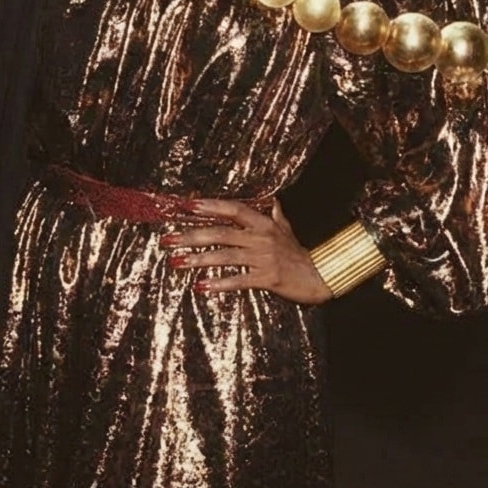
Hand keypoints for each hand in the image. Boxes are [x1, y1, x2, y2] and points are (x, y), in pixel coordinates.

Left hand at [163, 197, 332, 304]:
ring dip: (198, 259)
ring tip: (176, 262)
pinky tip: (200, 286)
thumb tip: (274, 200)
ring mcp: (263, 258)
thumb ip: (276, 215)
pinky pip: (238, 280)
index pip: (234, 209)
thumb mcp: (287, 230)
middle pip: (221, 233)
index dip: (211, 206)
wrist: (320, 276)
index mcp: (264, 223)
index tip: (187, 206)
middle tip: (168, 239)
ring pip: (225, 256)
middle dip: (191, 235)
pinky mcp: (266, 278)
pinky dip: (218, 283)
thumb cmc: (299, 253)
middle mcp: (261, 237)